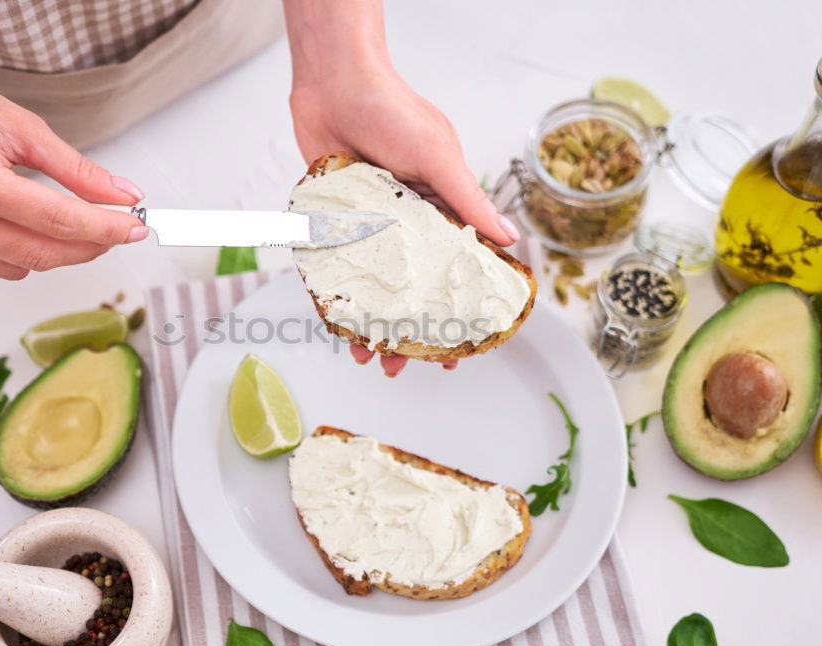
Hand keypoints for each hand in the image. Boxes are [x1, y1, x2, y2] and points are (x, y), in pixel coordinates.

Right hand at [0, 59, 147, 280]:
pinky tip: (7, 225)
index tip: (136, 229)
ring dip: (46, 250)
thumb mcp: (23, 127)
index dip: (106, 229)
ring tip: (49, 215)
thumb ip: (77, 170)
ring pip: (16, 269)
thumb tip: (122, 196)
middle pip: (41, 254)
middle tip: (113, 230)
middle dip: (87, 247)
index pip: (59, 222)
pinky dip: (9, 255)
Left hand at [288, 49, 515, 376]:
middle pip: (410, 285)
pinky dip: (335, 294)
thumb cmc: (393, 110)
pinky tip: (334, 322)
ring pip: (371, 283)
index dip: (458, 307)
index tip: (461, 343)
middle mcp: (406, 220)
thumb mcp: (439, 156)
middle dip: (408, 327)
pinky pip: (335, 265)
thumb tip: (509, 240)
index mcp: (439, 207)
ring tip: (367, 356)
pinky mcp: (334, 219)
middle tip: (405, 364)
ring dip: (369, 321)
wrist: (333, 83)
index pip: (455, 266)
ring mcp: (369, 223)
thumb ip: (468, 200)